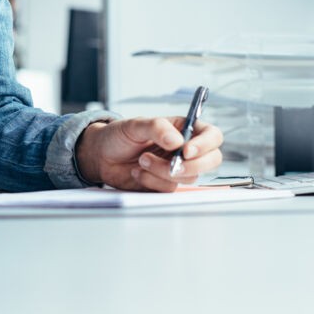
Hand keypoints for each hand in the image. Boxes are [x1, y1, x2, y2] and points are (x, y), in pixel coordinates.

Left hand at [75, 118, 223, 191]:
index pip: (211, 136)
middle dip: (191, 166)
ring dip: (162, 172)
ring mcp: (178, 169)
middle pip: (211, 160)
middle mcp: (185, 149)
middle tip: (171, 165)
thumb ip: (157, 128)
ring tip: (142, 161)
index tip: (186, 151)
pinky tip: (138, 173)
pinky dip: (152, 182)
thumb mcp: (135, 124)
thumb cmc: (119, 135)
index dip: (205, 145)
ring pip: (188, 178)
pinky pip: (169, 189)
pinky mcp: (165, 184)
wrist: (102, 156)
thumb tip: (176, 141)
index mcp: (184, 129)